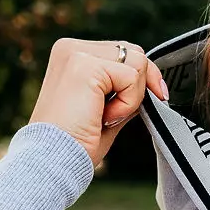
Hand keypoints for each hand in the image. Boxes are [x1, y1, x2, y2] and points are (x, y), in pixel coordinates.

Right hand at [28, 38, 168, 167]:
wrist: (53, 162)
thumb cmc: (75, 145)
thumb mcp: (106, 112)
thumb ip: (124, 93)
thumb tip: (152, 85)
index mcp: (72, 55)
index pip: (123, 53)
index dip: (142, 78)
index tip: (155, 98)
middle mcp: (71, 48)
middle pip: (134, 52)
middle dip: (140, 87)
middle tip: (116, 117)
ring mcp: (76, 53)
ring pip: (137, 62)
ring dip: (132, 97)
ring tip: (105, 118)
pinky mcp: (84, 66)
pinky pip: (131, 77)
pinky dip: (128, 103)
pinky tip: (104, 118)